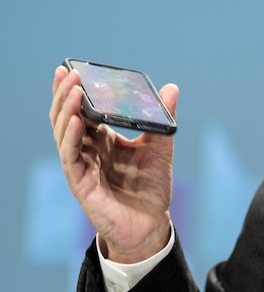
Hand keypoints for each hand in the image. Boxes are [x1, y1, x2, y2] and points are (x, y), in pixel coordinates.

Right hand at [49, 65, 177, 262]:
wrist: (151, 224)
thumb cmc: (150, 187)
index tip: (71, 68)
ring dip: (67, 110)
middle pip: (66, 117)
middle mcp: (88, 149)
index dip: (74, 90)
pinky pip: (71, 157)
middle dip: (65, 94)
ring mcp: (82, 166)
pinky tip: (76, 121)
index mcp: (102, 139)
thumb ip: (163, 118)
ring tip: (74, 90)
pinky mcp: (81, 183)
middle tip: (69, 72)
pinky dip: (72, 138)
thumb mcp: (160, 146)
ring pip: (64, 134)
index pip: (82, 110)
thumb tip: (172, 87)